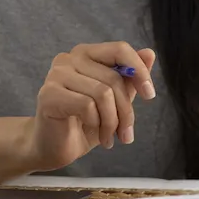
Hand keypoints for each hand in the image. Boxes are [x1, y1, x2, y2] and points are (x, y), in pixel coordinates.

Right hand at [25, 42, 156, 172]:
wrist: (53, 148)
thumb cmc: (84, 123)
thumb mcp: (114, 101)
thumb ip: (129, 77)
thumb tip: (149, 53)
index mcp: (86, 54)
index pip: (119, 49)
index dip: (139, 70)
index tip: (149, 95)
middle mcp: (69, 58)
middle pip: (113, 78)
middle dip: (126, 111)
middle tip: (126, 134)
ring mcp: (56, 74)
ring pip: (103, 93)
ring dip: (112, 122)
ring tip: (110, 139)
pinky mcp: (49, 94)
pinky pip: (87, 106)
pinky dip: (96, 124)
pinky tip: (95, 134)